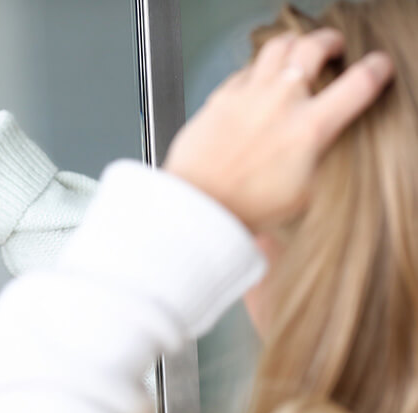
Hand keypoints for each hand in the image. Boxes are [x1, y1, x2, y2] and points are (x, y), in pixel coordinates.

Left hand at [163, 28, 393, 231]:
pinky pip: (244, 70)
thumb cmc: (245, 206)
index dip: (375, 70)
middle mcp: (280, 103)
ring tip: (296, 51)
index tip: (376, 69)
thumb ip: (317, 158)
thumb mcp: (303, 193)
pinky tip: (257, 82)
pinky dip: (256, 70)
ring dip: (293, 44)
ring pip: (277, 46)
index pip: (359, 84)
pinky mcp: (221, 97)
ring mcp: (248, 95)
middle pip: (314, 46)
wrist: (200, 203)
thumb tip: (321, 143)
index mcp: (309, 128)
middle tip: (332, 48)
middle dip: (329, 41)